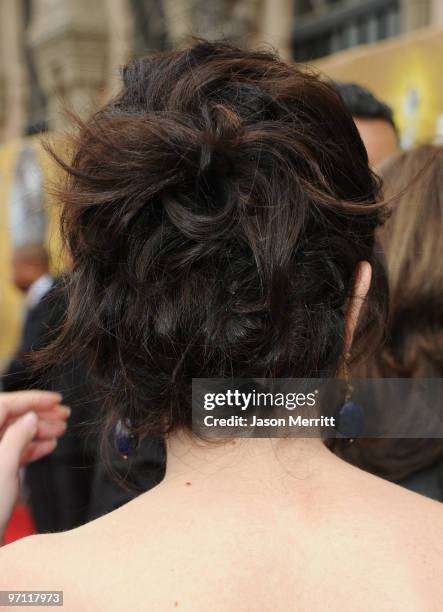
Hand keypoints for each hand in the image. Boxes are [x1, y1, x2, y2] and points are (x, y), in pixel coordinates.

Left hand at [0, 391, 69, 543]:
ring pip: (12, 435)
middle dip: (38, 415)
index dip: (32, 399)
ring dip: (38, 431)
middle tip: (64, 415)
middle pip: (9, 418)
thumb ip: (17, 437)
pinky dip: (30, 447)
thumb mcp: (4, 467)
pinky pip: (11, 452)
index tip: (56, 399)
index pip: (4, 404)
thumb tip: (31, 417)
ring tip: (61, 431)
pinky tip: (49, 447)